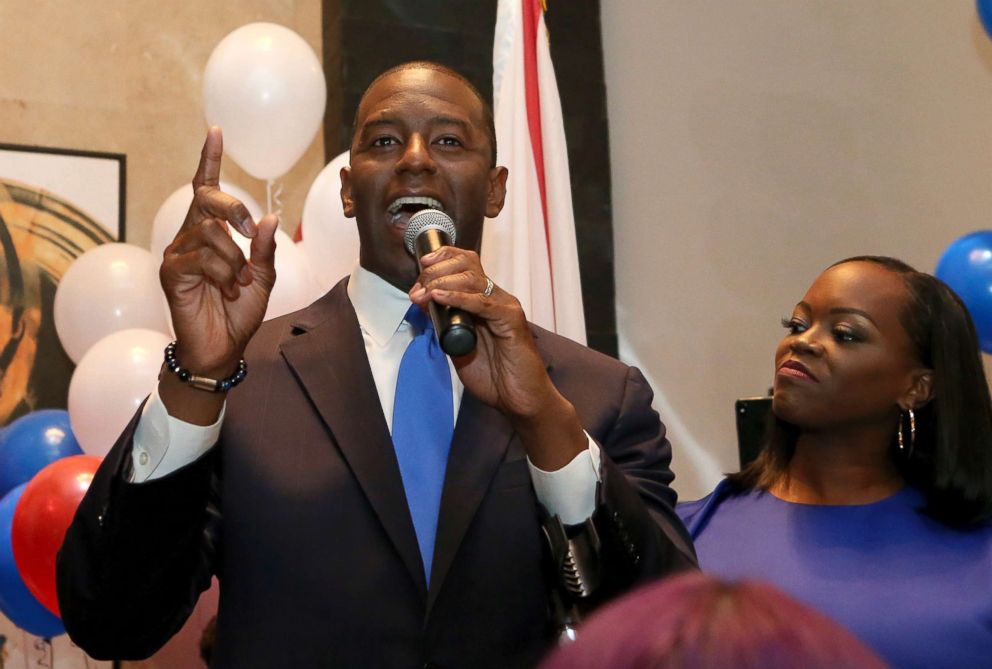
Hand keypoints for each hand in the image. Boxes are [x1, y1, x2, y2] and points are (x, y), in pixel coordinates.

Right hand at [159, 128, 277, 411]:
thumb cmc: (239, 312)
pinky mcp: (171, 273)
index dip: (209, 160)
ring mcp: (176, 253)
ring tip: (241, 282)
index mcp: (210, 233)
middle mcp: (188, 237)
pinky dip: (224, 273)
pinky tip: (229, 290)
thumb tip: (271, 218)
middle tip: (252, 234)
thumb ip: (265, 249)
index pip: (204, 189)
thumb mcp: (263, 278)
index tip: (216, 131)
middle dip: (235, 210)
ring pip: (210, 233)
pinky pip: (202, 258)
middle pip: (208, 199)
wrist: (223, 348)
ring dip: (235, 258)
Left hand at [410, 247, 586, 468]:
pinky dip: (458, 298)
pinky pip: (482, 303)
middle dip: (436, 271)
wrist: (521, 400)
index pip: (465, 264)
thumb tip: (423, 304)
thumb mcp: (458, 348)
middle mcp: (496, 299)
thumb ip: (444, 327)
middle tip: (419, 288)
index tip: (420, 271)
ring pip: (472, 278)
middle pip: (466, 265)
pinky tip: (439, 297)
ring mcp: (505, 307)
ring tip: (425, 293)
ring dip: (442, 282)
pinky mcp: (511, 321)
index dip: (441, 260)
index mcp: (485, 302)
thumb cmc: (495, 378)